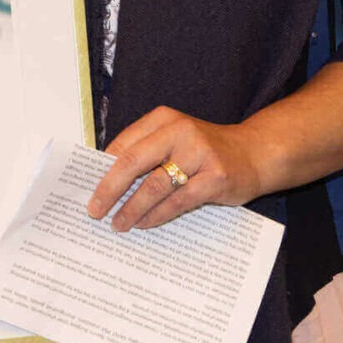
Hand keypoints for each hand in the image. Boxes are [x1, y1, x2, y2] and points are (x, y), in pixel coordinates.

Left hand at [86, 105, 268, 232]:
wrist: (254, 153)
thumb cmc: (206, 150)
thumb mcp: (175, 139)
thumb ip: (145, 152)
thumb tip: (106, 178)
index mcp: (163, 119)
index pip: (123, 144)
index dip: (102, 170)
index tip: (88, 190)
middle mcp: (180, 131)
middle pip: (133, 162)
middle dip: (109, 189)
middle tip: (95, 210)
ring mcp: (200, 154)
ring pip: (154, 185)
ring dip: (132, 208)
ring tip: (118, 223)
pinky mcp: (215, 177)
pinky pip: (178, 201)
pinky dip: (157, 215)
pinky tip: (145, 223)